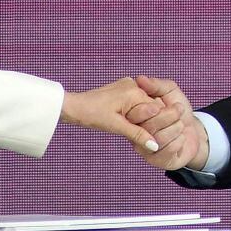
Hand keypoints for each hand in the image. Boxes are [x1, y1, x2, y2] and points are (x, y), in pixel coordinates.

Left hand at [60, 77, 174, 153]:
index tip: (153, 137)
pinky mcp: (122, 90)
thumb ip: (138, 134)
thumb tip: (154, 145)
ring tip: (132, 128)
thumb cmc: (91, 114)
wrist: (73, 107)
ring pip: (145, 105)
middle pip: (152, 106)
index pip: (157, 109)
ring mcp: (128, 85)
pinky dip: (136, 113)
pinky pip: (136, 102)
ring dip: (142, 118)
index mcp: (134, 92)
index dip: (156, 124)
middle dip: (149, 121)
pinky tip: (129, 122)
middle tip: (143, 136)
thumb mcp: (116, 126)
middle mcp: (133, 85)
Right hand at [127, 75, 208, 171]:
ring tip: (180, 124)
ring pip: (159, 139)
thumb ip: (156, 85)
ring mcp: (146, 149)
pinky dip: (179, 140)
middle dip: (169, 116)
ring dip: (176, 128)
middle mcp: (137, 134)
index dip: (151, 108)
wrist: (194, 130)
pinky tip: (181, 137)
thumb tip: (140, 79)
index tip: (163, 102)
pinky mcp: (157, 160)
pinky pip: (167, 150)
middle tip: (178, 110)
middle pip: (148, 126)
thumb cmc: (178, 110)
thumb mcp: (169, 91)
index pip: (134, 113)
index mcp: (135, 116)